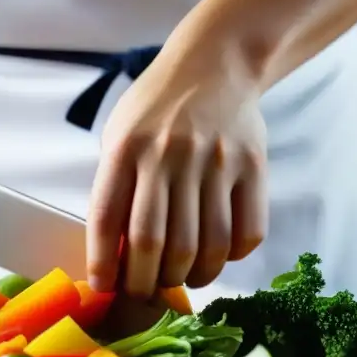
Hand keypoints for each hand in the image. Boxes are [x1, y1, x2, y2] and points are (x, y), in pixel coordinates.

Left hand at [87, 48, 267, 296]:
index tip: (105, 288)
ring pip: (202, 246)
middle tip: (145, 293)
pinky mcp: (253, 167)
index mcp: (126, 147)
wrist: (216, 63)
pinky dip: (230, 259)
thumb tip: (115, 257)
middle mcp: (168, 154)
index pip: (106, 218)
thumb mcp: (121, 136)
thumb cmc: (157, 109)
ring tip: (181, 279)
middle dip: (145, 282)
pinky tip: (216, 257)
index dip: (103, 263)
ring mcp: (215, 161)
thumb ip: (117, 188)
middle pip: (154, 242)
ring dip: (189, 277)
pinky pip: (246, 233)